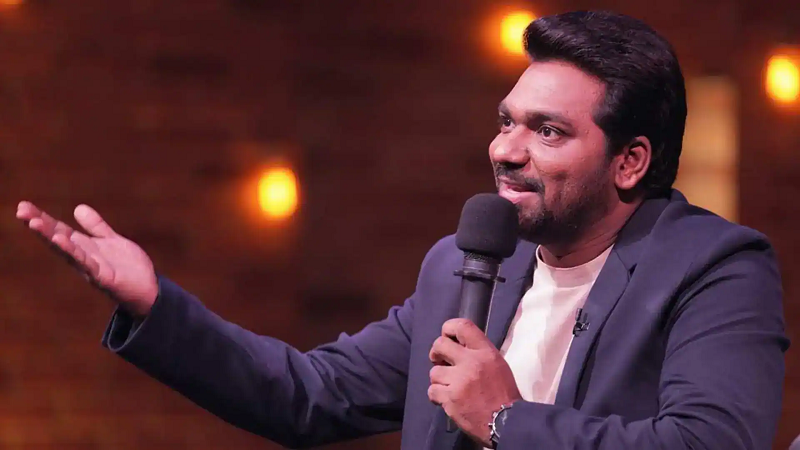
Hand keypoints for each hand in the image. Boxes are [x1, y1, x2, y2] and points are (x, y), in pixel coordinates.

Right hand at [16, 201, 157, 316]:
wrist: (147, 289)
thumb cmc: (128, 267)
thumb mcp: (110, 240)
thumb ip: (96, 226)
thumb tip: (78, 208)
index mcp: (84, 247)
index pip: (59, 230)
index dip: (42, 218)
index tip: (23, 206)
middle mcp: (83, 258)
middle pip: (57, 238)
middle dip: (39, 225)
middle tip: (20, 211)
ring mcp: (91, 268)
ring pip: (67, 250)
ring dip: (51, 237)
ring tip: (35, 223)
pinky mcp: (103, 277)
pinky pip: (87, 263)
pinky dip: (74, 252)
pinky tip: (62, 240)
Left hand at [428, 318, 521, 446]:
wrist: (507, 422)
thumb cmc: (504, 393)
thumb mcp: (497, 365)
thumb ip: (478, 353)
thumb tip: (457, 347)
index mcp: (485, 352)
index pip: (462, 326)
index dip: (448, 328)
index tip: (446, 336)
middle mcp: (471, 362)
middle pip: (439, 345)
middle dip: (436, 353)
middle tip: (439, 360)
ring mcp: (459, 381)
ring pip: (434, 372)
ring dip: (439, 380)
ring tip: (450, 387)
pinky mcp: (450, 398)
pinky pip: (432, 391)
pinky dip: (437, 396)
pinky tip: (447, 399)